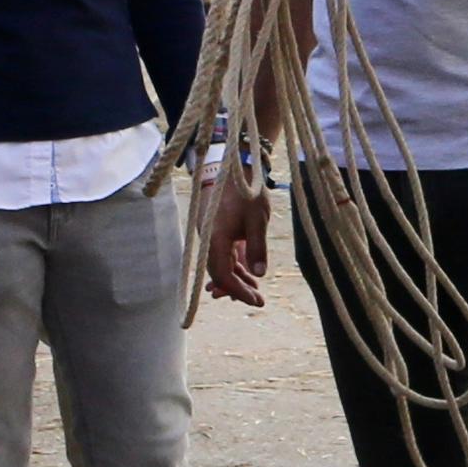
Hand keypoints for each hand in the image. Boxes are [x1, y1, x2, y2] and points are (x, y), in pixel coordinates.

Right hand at [200, 169, 270, 306]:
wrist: (232, 165)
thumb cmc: (245, 190)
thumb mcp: (258, 219)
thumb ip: (257, 248)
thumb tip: (259, 275)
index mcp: (215, 239)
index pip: (222, 275)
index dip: (238, 291)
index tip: (255, 299)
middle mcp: (208, 240)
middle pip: (220, 274)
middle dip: (237, 289)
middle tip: (259, 301)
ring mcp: (210, 236)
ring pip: (221, 265)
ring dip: (237, 279)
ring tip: (256, 291)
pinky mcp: (216, 231)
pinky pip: (223, 254)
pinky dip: (235, 265)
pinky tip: (250, 274)